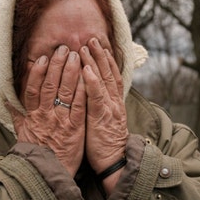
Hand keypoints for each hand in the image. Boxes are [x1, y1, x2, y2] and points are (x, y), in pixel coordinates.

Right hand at [9, 45, 86, 176]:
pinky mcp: (75, 128)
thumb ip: (17, 117)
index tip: (43, 58)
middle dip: (57, 65)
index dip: (38, 72)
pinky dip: (82, 90)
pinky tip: (87, 77)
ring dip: (71, 72)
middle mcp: (45, 116)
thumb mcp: (22, 135)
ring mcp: (61, 121)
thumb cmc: (37, 155)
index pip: (33, 89)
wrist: (48, 175)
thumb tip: (7, 102)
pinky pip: (79, 105)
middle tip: (64, 48)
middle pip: (50, 85)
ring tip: (76, 55)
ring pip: (65, 92)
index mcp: (32, 116)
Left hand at [80, 38, 128, 174]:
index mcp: (113, 103)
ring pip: (102, 80)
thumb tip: (88, 93)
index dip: (105, 60)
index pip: (111, 76)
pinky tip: (86, 70)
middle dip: (99, 54)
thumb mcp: (102, 120)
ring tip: (85, 47)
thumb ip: (97, 105)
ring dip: (94, 62)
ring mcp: (108, 108)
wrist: (114, 162)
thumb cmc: (104, 143)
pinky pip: (96, 97)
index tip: (98, 45)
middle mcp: (113, 102)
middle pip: (108, 73)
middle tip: (90, 38)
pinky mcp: (101, 117)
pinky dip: (92, 82)